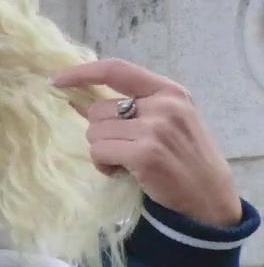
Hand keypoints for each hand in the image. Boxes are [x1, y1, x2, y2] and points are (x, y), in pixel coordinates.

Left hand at [52, 59, 242, 227]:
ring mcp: (154, 129)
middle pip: (98, 109)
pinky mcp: (144, 154)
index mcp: (169, 91)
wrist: (209, 196)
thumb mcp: (166, 122)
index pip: (117, 70)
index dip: (82, 72)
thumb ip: (129, 108)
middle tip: (124, 148)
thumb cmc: (184, 158)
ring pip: (94, 133)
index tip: (57, 79)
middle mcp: (163, 106)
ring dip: (102, 151)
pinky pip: (98, 152)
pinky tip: (123, 171)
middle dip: (101, 132)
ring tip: (127, 161)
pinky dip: (103, 165)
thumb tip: (77, 100)